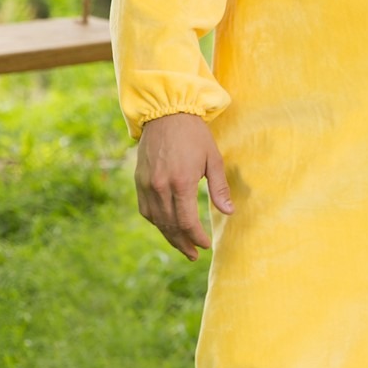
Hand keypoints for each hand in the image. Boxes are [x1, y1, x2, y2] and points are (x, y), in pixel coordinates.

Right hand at [135, 112, 233, 258]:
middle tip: (194, 255)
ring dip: (169, 236)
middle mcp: (160, 186)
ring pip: (156, 220)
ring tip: (181, 246)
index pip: (187, 221)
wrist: (166, 113)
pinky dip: (156, 221)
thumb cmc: (194, 135)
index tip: (205, 245)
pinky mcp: (139, 180)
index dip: (196, 237)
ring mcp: (147, 184)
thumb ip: (219, 188)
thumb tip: (229, 212)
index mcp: (181, 182)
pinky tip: (166, 227)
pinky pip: (145, 209)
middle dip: (183, 243)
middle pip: (170, 225)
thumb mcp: (213, 159)